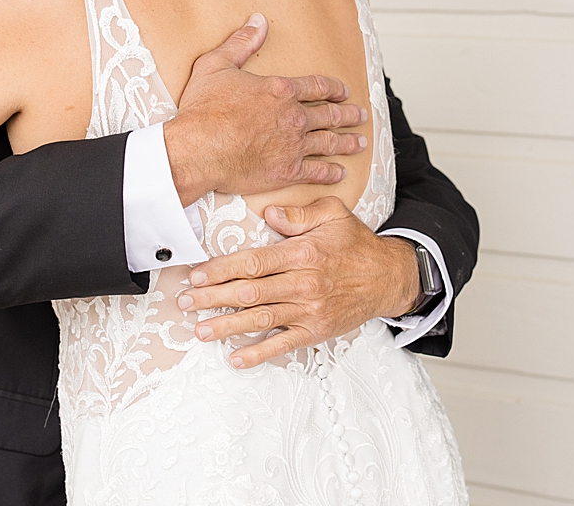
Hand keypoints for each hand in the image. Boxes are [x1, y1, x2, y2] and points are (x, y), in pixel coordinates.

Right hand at [164, 15, 369, 205]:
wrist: (197, 149)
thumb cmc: (203, 109)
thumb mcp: (217, 64)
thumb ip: (241, 42)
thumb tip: (258, 21)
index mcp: (280, 90)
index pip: (317, 87)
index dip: (334, 88)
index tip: (344, 91)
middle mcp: (293, 117)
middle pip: (330, 115)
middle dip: (348, 114)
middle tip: (360, 115)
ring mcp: (293, 145)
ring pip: (329, 142)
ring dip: (347, 142)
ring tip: (360, 142)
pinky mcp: (287, 171)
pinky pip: (317, 171)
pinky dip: (331, 172)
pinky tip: (340, 172)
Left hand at [177, 197, 421, 367]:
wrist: (387, 278)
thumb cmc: (356, 244)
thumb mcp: (333, 214)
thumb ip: (299, 214)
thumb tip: (268, 214)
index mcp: (302, 253)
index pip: (253, 263)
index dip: (220, 270)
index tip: (196, 275)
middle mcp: (303, 284)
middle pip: (248, 293)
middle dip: (212, 299)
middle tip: (185, 303)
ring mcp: (308, 311)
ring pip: (259, 320)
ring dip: (226, 327)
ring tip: (200, 331)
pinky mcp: (315, 331)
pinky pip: (282, 345)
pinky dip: (257, 354)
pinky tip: (235, 358)